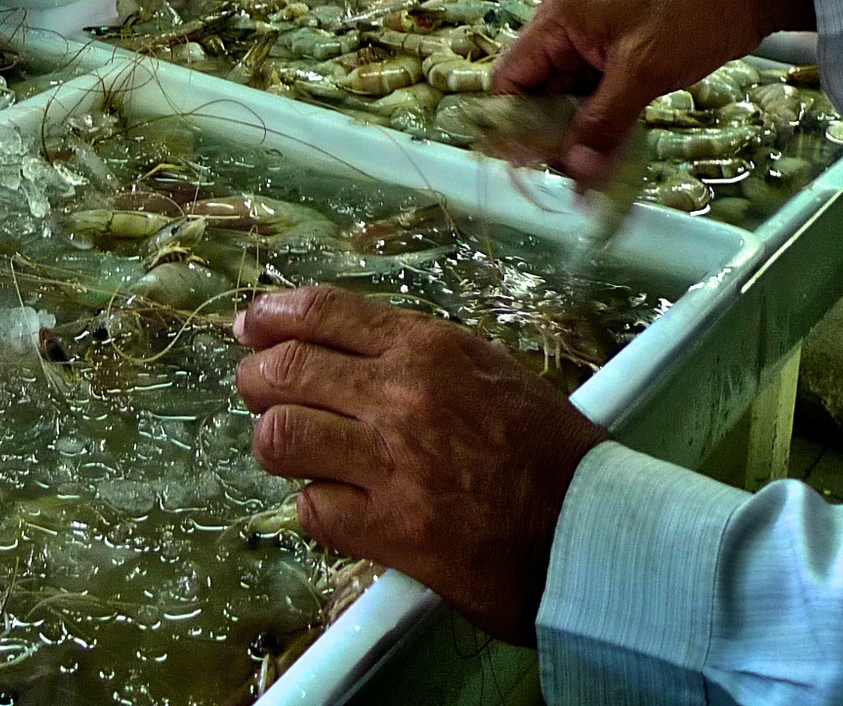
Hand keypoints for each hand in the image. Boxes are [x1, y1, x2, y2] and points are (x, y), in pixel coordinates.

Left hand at [235, 287, 604, 643]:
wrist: (592, 529)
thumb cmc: (549, 449)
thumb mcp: (487, 368)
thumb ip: (415, 353)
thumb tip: (343, 344)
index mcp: (427, 348)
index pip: (321, 312)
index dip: (269, 318)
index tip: (249, 328)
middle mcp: (401, 396)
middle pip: (283, 370)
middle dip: (254, 379)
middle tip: (256, 391)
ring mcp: (391, 464)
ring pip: (280, 437)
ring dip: (276, 443)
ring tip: (293, 451)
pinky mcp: (390, 530)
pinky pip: (312, 509)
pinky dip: (316, 507)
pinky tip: (337, 505)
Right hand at [489, 0, 813, 191]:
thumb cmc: (691, 13)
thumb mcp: (643, 70)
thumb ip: (603, 122)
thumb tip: (574, 174)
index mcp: (557, 21)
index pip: (510, 78)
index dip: (510, 124)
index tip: (524, 168)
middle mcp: (568, 32)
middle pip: (538, 93)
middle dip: (548, 138)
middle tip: (563, 183)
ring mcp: (596, 45)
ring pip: (570, 101)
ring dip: (578, 137)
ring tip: (588, 182)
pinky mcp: (623, 59)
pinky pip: (599, 99)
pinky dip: (603, 127)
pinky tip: (610, 160)